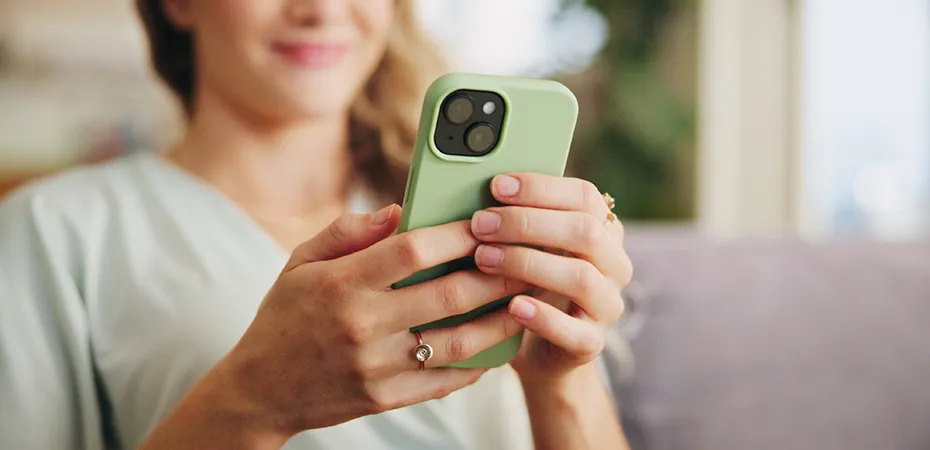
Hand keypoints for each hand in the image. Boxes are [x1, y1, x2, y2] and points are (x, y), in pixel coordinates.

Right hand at [192, 205, 530, 440]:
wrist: (259, 390)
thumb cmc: (284, 316)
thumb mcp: (300, 262)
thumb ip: (348, 231)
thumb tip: (399, 210)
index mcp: (342, 283)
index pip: (414, 250)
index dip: (458, 234)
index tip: (488, 222)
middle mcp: (363, 325)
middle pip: (449, 294)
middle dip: (497, 274)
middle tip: (526, 259)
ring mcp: (377, 366)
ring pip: (458, 342)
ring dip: (500, 322)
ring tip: (524, 302)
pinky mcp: (385, 398)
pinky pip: (445, 381)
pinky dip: (477, 363)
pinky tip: (496, 346)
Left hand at [470, 174, 632, 382]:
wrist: (540, 348)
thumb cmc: (528, 283)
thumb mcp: (530, 246)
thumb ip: (521, 219)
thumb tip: (483, 189)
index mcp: (604, 230)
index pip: (584, 197)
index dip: (541, 188)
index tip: (496, 186)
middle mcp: (615, 265)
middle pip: (584, 232)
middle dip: (527, 223)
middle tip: (481, 223)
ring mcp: (607, 306)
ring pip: (581, 277)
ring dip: (527, 263)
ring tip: (483, 259)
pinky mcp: (592, 343)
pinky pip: (574, 330)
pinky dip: (543, 317)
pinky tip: (513, 305)